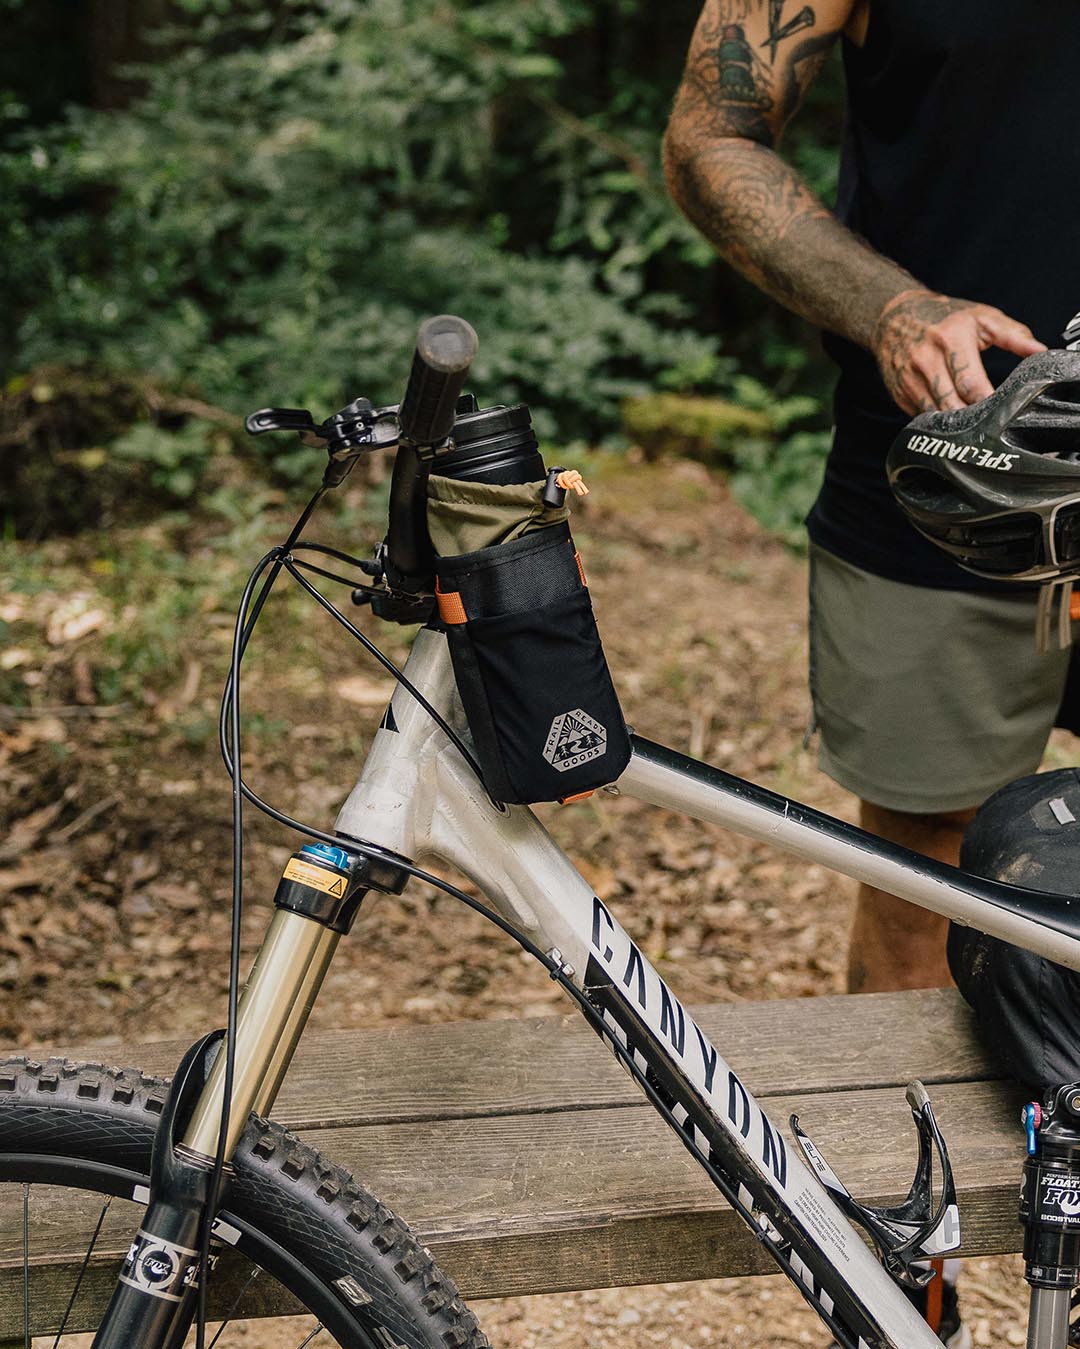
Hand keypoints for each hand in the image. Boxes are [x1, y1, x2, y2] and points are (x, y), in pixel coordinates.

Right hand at [871, 289, 1045, 415]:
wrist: (894, 316)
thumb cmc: (944, 317)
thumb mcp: (981, 318)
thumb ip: (1014, 336)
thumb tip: (1041, 351)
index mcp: (950, 340)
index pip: (970, 383)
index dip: (988, 402)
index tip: (1002, 411)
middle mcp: (926, 361)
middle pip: (952, 405)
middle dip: (972, 420)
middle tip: (990, 424)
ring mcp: (909, 380)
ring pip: (935, 416)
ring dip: (954, 425)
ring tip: (972, 425)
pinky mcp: (900, 393)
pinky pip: (922, 416)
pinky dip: (937, 421)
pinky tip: (949, 417)